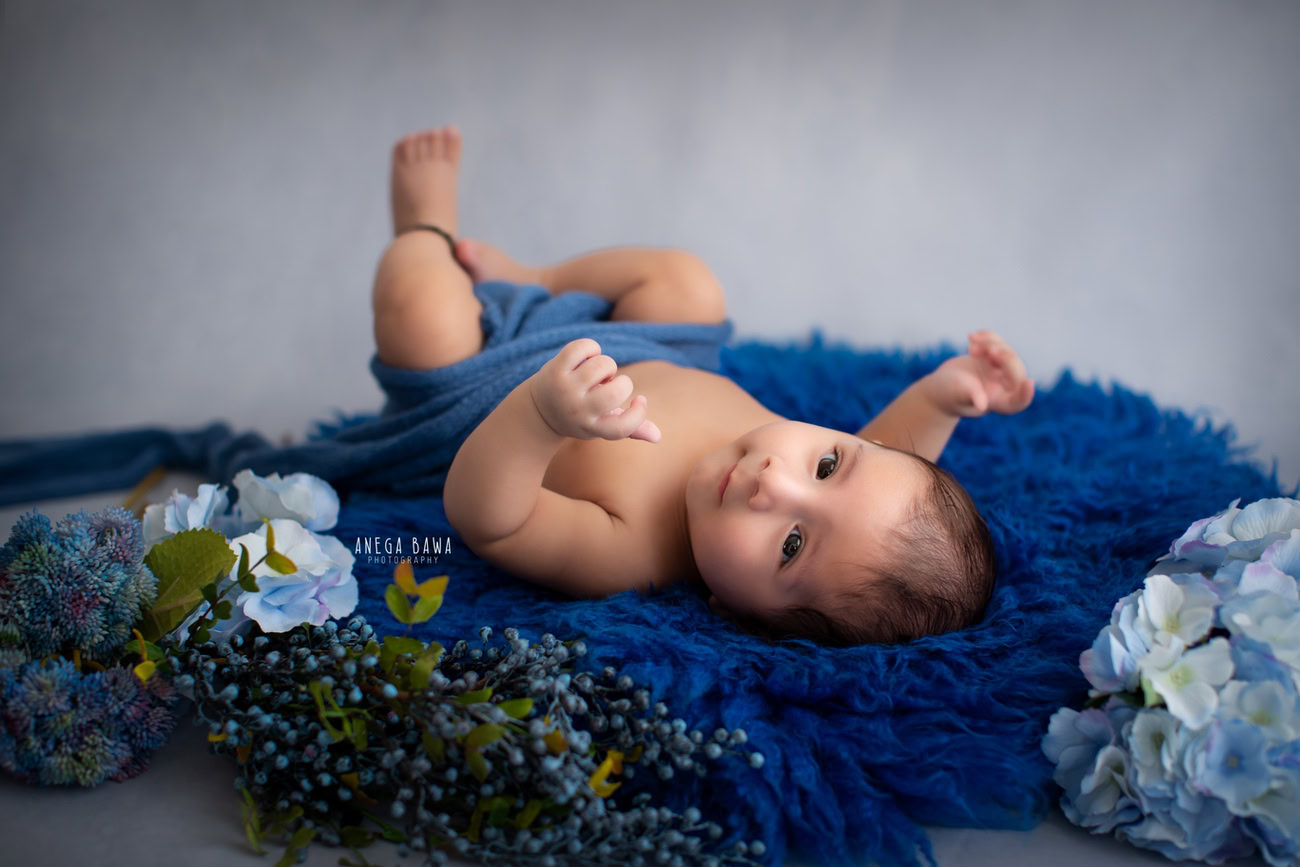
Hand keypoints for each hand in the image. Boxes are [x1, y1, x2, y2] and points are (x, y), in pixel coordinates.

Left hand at [527, 338, 661, 442]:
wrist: (538, 411)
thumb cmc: (581, 416)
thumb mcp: (602, 426)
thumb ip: (631, 428)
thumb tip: (658, 436)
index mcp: (593, 427)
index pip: (622, 427)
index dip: (638, 413)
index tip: (639, 400)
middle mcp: (578, 410)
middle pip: (616, 391)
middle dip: (621, 381)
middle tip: (606, 385)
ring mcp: (566, 389)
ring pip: (604, 365)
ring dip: (605, 365)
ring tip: (593, 374)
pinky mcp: (556, 369)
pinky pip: (585, 347)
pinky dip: (591, 348)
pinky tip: (584, 358)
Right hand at [927, 330, 1034, 417]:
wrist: (936, 386)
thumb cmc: (945, 395)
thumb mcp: (956, 394)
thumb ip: (970, 395)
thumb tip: (982, 405)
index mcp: (998, 402)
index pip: (1018, 402)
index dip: (1026, 394)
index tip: (1029, 382)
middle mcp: (1002, 388)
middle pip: (1016, 372)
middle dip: (1006, 358)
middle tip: (989, 350)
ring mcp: (998, 372)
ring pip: (1008, 354)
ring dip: (992, 344)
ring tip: (971, 343)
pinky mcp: (991, 359)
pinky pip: (998, 344)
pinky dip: (987, 337)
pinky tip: (971, 336)